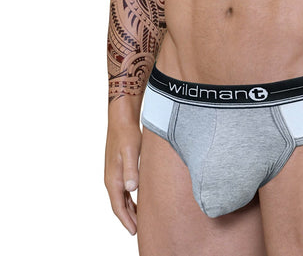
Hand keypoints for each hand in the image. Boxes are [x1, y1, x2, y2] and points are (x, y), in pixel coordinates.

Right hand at [104, 119, 141, 235]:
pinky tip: (138, 200)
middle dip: (128, 218)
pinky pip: (123, 190)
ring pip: (121, 198)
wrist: (121, 119)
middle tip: (140, 230)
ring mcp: (114, 174)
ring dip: (129, 209)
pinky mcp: (119, 168)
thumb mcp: (132, 152)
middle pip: (119, 205)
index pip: (118, 207)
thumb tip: (130, 189)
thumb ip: (131, 170)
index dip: (126, 221)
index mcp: (113, 178)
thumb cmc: (127, 134)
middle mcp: (111, 179)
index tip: (134, 232)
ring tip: (140, 219)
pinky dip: (129, 199)